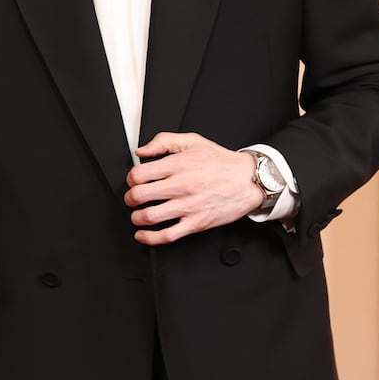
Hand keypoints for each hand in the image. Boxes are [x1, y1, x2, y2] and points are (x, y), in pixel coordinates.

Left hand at [125, 132, 261, 243]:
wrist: (248, 180)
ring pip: (149, 216)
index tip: (134, 181)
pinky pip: (167, 235)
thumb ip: (163, 141)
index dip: (130, 179)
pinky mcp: (196, 223)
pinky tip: (143, 235)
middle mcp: (182, 186)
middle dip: (130, 199)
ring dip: (136, 217)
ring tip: (138, 215)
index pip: (139, 174)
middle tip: (133, 199)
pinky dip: (149, 238)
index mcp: (179, 165)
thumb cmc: (221, 162)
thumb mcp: (193, 141)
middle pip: (139, 196)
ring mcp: (188, 206)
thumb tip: (141, 152)